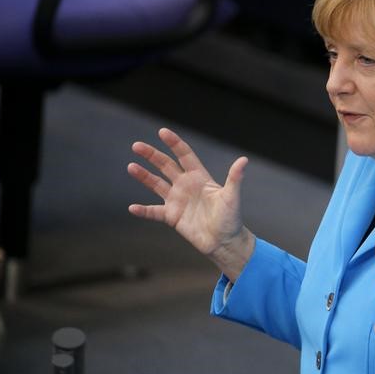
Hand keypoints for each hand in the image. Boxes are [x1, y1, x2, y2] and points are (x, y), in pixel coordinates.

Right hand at [127, 128, 253, 280]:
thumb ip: (234, 178)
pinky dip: (143, 210)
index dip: (174, 143)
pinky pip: (154, 212)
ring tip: (131, 166)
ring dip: (144, 176)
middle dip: (152, 155)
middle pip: (166, 166)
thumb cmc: (231, 218)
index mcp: (199, 177)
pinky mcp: (172, 217)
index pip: (184, 155)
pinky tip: (132, 208)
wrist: (224, 241)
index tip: (162, 132)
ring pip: (156, 184)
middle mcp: (186, 186)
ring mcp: (177, 201)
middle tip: (136, 145)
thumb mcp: (231, 196)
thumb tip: (244, 160)